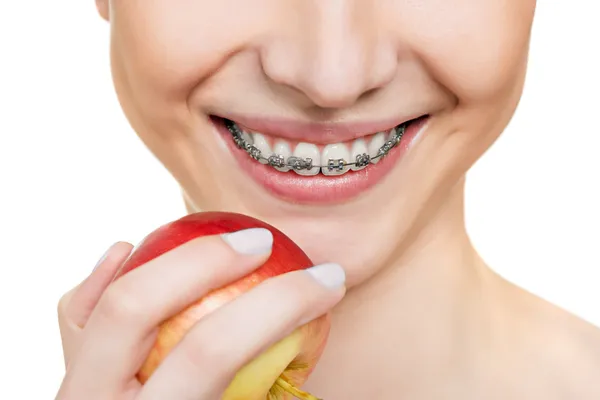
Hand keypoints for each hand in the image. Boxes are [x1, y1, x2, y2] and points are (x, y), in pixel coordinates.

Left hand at [56, 228, 344, 399]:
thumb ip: (261, 395)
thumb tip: (311, 341)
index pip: (212, 352)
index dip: (281, 305)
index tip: (328, 280)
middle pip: (138, 308)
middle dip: (209, 260)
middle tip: (264, 242)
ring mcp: (73, 388)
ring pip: (101, 302)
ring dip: (165, 259)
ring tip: (221, 242)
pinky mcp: (67, 373)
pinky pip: (72, 314)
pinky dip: (102, 276)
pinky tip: (131, 249)